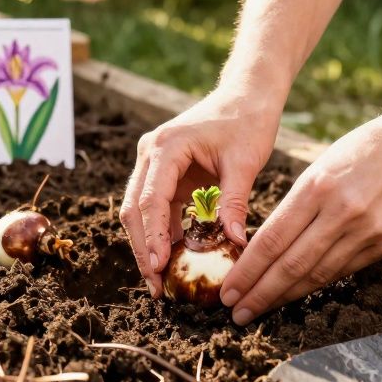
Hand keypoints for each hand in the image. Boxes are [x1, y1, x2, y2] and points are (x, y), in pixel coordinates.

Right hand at [120, 87, 280, 296]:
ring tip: (160, 281)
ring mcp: (154, 163)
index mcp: (166, 147)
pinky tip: (173, 259)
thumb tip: (235, 242)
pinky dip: (163, 233)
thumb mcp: (245, 162)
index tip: (159, 267)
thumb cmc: (246, 121)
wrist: (246, 95)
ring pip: (140, 212)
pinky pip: (157, 208)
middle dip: (144, 249)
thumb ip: (234, 201)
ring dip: (149, 245)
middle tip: (156, 286)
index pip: (151, 199)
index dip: (154, 236)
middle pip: (135, 209)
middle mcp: (151, 154)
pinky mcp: (164, 173)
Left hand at [218, 112, 381, 324]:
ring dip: (285, 296)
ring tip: (260, 308)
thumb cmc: (361, 150)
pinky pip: (342, 271)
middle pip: (292, 265)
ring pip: (317, 275)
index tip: (228, 290)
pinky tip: (295, 293)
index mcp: (317, 187)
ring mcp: (367, 232)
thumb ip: (296, 207)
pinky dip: (315, 285)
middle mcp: (341, 213)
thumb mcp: (319, 167)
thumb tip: (267, 247)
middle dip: (260, 293)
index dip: (247, 270)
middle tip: (236, 312)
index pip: (273, 239)